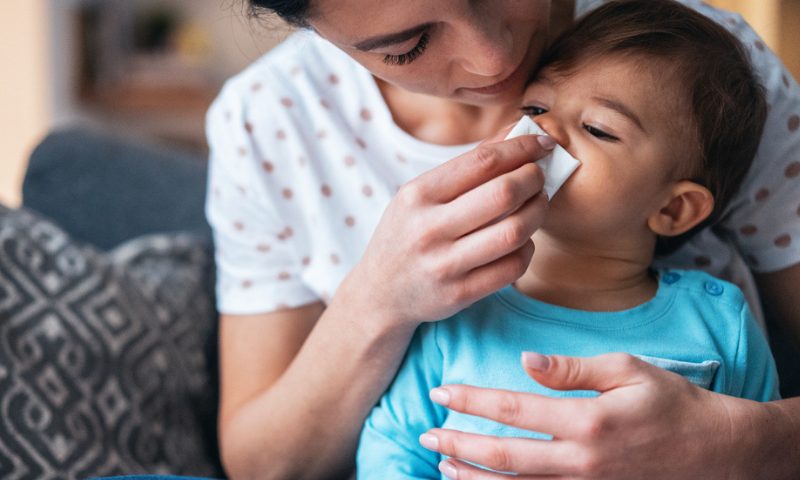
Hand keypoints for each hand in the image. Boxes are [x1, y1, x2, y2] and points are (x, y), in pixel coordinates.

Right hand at [337, 129, 552, 329]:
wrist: (380, 293)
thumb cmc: (406, 234)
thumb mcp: (420, 195)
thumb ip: (467, 166)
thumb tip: (515, 133)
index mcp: (418, 195)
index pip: (482, 162)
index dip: (521, 149)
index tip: (542, 144)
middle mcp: (429, 229)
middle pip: (503, 194)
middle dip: (534, 179)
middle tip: (540, 177)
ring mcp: (444, 264)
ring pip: (514, 232)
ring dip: (537, 213)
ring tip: (537, 205)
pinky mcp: (460, 294)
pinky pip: (512, 267)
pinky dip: (527, 249)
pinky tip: (523, 240)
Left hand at [421, 352, 754, 478]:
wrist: (714, 454)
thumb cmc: (671, 404)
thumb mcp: (628, 371)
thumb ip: (573, 369)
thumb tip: (526, 361)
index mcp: (587, 421)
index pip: (514, 409)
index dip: (472, 400)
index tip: (441, 391)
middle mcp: (580, 461)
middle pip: (503, 455)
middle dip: (459, 443)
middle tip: (427, 431)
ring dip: (472, 476)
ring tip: (441, 462)